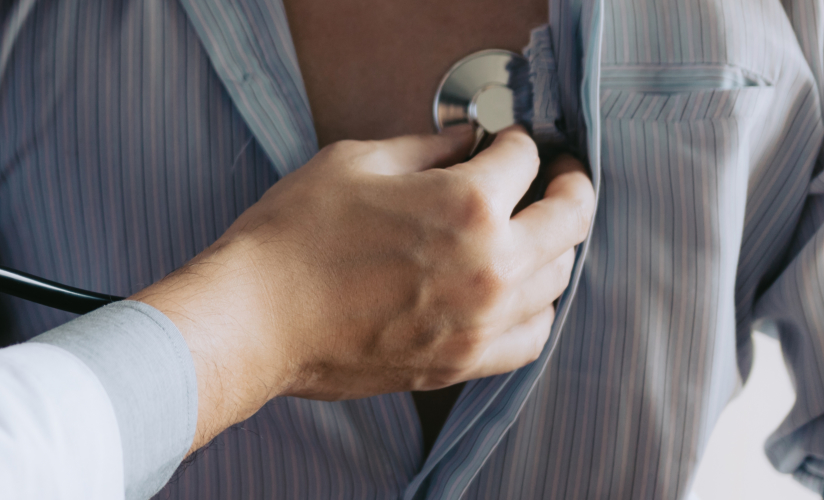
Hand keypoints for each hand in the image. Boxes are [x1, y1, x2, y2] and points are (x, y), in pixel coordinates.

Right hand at [134, 127, 594, 451]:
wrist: (254, 319)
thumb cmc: (293, 237)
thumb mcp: (355, 163)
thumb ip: (425, 149)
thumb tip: (465, 142)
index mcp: (468, 203)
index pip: (527, 159)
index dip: (519, 141)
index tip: (509, 142)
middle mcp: (491, 265)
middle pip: (570, 219)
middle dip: (566, 187)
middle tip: (556, 177)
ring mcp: (481, 321)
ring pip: (559, 280)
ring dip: (552, 248)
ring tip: (529, 233)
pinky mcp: (461, 363)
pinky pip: (532, 337)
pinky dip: (534, 309)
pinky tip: (512, 293)